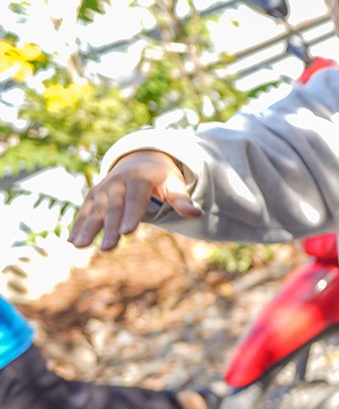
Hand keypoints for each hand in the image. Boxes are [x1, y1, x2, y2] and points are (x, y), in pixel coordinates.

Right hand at [68, 151, 198, 251]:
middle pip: (113, 207)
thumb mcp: (174, 184)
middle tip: (108, 248)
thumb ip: (182, 199)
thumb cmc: (162, 178)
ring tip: (80, 246)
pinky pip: (84, 210)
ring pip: (94, 209)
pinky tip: (72, 241)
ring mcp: (103, 188)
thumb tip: (197, 213)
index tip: (128, 233)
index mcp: (140, 178)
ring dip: (87, 228)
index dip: (132, 216)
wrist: (141, 160)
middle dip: (109, 227)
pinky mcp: (93, 194)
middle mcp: (117, 182)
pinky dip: (78, 224)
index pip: (136, 199)